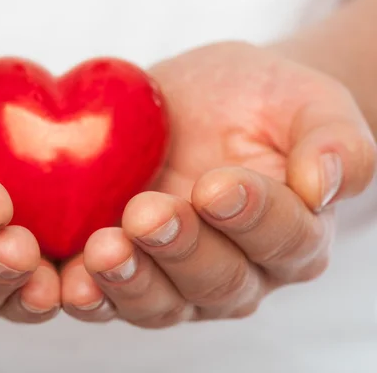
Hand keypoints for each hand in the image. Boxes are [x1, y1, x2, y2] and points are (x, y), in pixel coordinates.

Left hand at [60, 41, 375, 326]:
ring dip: (130, 280)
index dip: (253, 217)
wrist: (196, 102)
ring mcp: (176, 279)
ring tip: (104, 250)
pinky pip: (107, 297)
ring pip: (160, 301)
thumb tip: (326, 184)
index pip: (283, 239)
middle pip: (216, 281)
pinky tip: (68, 280)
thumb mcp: (305, 100)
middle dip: (181, 250)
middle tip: (150, 215)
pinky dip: (88, 295)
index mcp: (290, 235)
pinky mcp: (126, 270)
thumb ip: (334, 139)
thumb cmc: (255, 101)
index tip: (218, 185)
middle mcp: (237, 271)